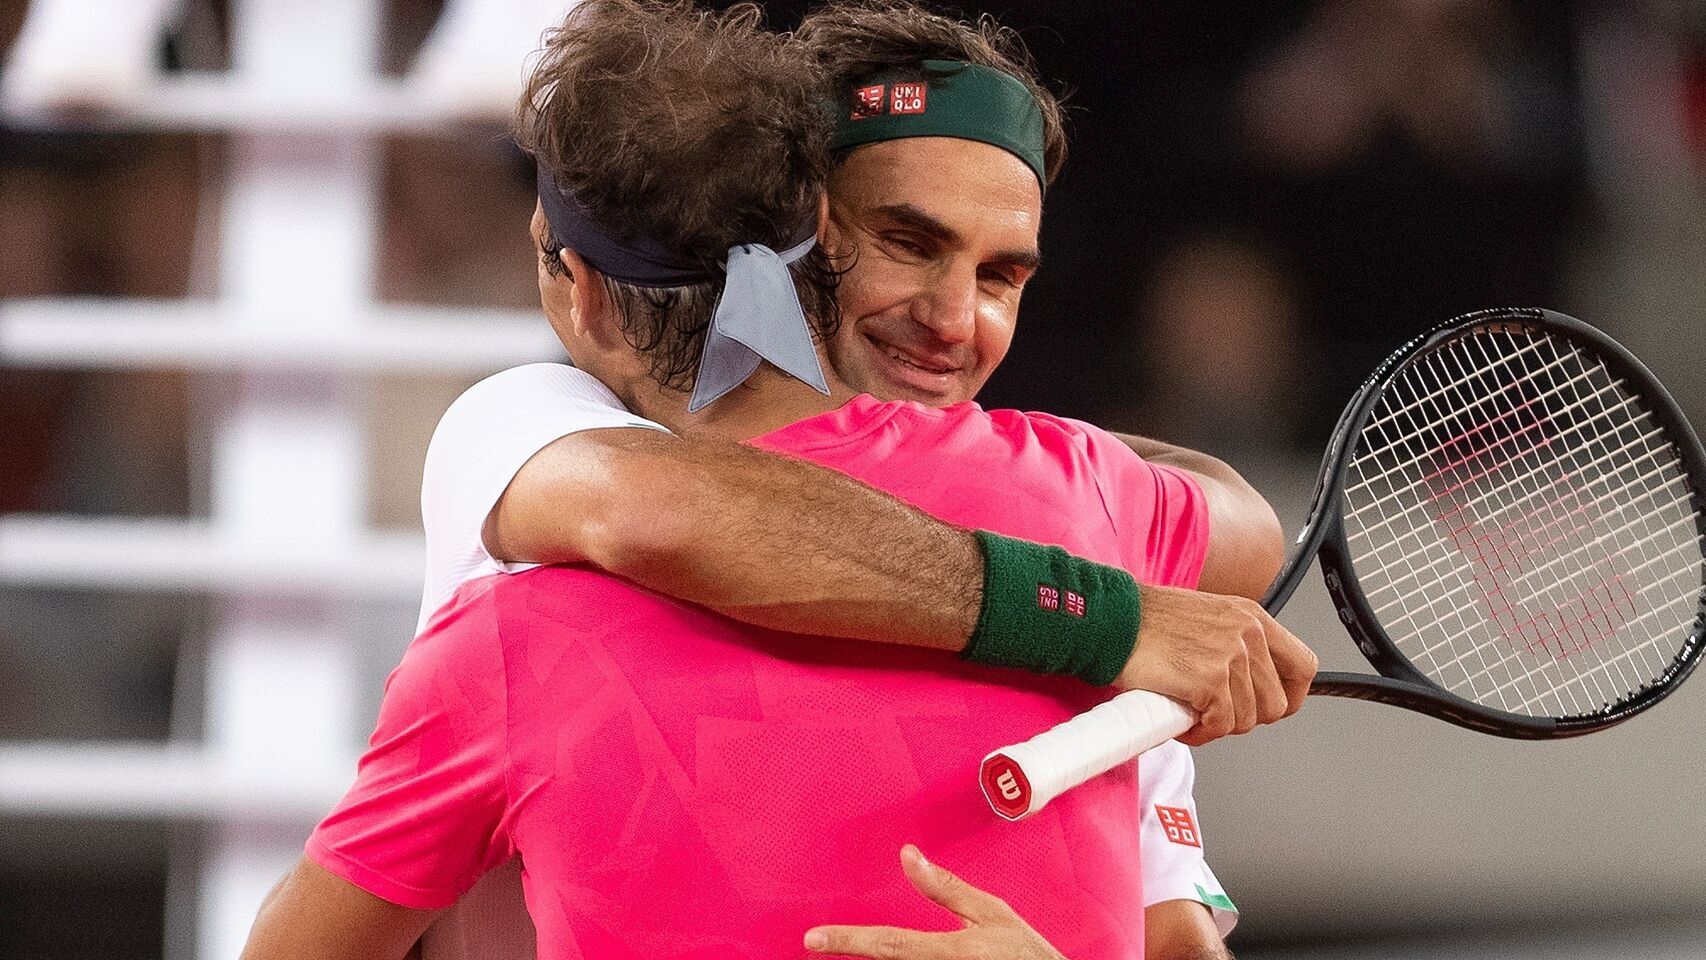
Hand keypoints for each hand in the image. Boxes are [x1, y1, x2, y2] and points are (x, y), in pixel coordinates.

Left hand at [803, 845, 1065, 959]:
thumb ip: (946, 888)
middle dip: (858, 954)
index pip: (888, 944)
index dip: (846, 939)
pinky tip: (891, 958)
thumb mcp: (991, 914)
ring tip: (859, 945)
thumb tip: (908, 856)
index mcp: (951, 952)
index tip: (812, 938)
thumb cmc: (1026, 954)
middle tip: (831, 941)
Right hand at [1115, 583, 1315, 745]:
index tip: (1266, 705)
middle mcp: (1248, 634)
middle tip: (1216, 712)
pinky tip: (1183, 720)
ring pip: (1248, 719)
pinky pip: (1220, 726)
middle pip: (1278, 703)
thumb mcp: (1207, 617)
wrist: (1112, 620)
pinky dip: (1201, 733)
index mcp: (1252, 617)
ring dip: (1219, 726)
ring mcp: (1231, 656)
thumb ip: (1234, 643)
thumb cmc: (1146, 620)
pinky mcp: (1210, 680)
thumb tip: (1248, 682)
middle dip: (1246, 717)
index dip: (1290, 696)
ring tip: (1193, 713)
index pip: (1303, 665)